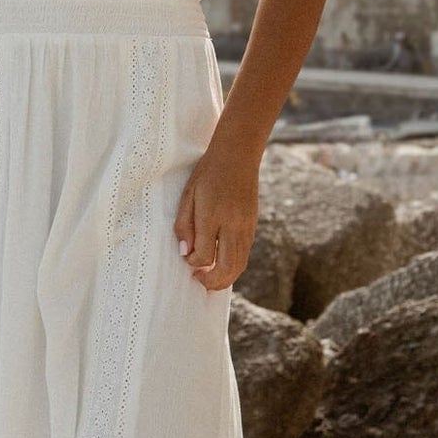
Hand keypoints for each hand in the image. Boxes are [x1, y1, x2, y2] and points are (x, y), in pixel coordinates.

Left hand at [172, 146, 258, 290]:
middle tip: (199, 280)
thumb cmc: (207, 173)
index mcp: (213, 217)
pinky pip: (245, 254)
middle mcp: (233, 225)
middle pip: (226, 268)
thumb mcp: (188, 195)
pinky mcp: (253, 226)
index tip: (186, 258)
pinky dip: (234, 265)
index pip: (203, 254)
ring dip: (225, 278)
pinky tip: (222, 263)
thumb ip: (184, 225)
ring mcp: (246, 227)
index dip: (193, 262)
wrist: (238, 155)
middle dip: (212, 281)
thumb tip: (185, 253)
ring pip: (239, 265)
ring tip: (210, 278)